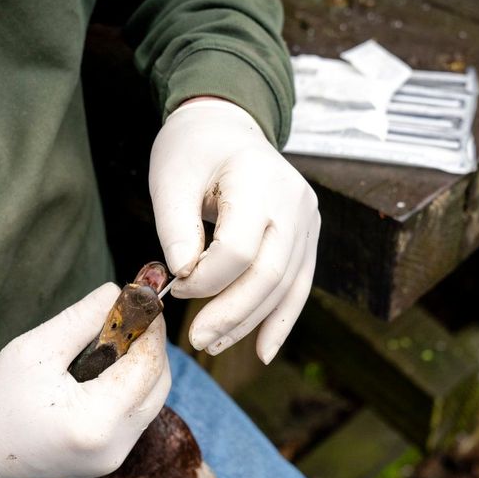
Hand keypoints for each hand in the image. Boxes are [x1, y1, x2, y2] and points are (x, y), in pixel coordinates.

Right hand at [0, 284, 170, 477]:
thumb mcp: (34, 350)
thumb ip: (80, 319)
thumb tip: (117, 293)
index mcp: (96, 420)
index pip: (148, 365)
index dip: (150, 329)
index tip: (141, 300)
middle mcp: (114, 446)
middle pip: (159, 385)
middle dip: (150, 347)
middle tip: (130, 318)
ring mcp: (114, 457)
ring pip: (152, 401)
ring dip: (142, 367)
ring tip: (115, 341)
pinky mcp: (108, 460)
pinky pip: (135, 417)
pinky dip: (130, 389)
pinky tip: (106, 370)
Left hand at [150, 98, 319, 363]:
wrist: (226, 126)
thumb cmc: (192, 150)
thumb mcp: (170, 178)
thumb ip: (175, 228)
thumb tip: (184, 276)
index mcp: (259, 179)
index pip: (238, 248)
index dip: (205, 279)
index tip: (175, 286)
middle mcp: (294, 201)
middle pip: (269, 274)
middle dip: (231, 313)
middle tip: (196, 340)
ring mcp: (307, 220)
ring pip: (285, 286)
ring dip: (250, 323)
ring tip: (214, 345)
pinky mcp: (307, 237)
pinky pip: (298, 285)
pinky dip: (280, 320)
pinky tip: (263, 351)